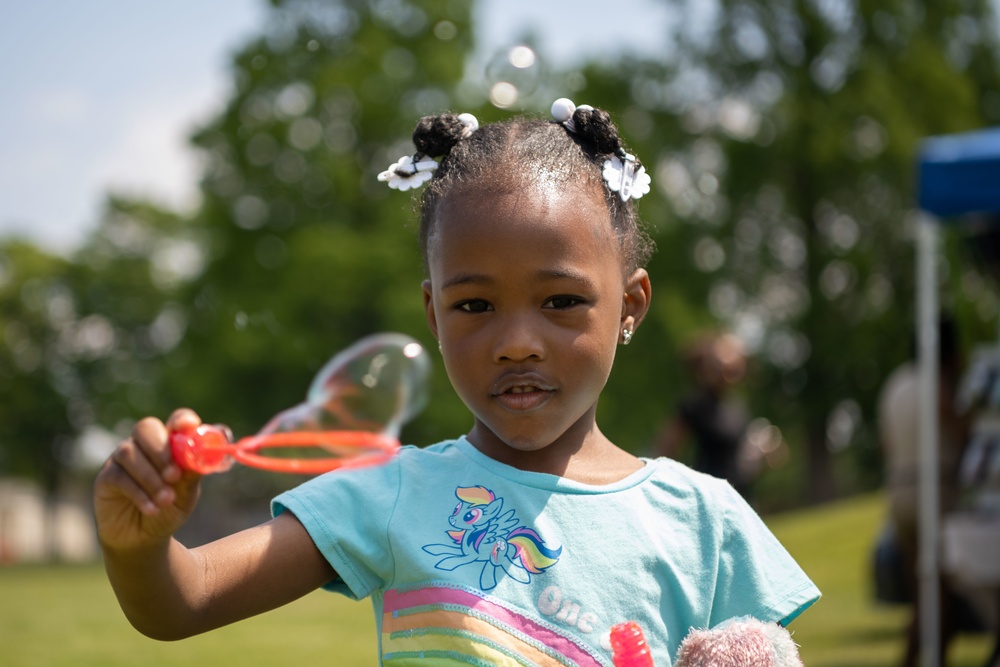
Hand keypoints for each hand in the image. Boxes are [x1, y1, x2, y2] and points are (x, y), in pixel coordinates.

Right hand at [94, 409, 203, 551]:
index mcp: (169, 443)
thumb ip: (192, 475)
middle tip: (174, 476)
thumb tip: (201, 457)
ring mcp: (122, 460)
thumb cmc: (169, 509)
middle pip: (146, 428)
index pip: (175, 421)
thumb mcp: (187, 494)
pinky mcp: (106, 478)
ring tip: (165, 500)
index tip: (188, 426)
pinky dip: (138, 493)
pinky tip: (151, 509)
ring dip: (150, 478)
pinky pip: (118, 476)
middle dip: (160, 451)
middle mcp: (144, 446)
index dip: (182, 419)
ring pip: (129, 452)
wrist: (144, 538)